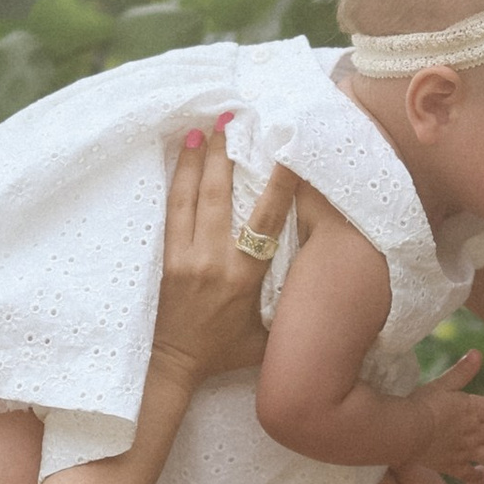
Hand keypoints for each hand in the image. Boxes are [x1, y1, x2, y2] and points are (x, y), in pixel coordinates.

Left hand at [148, 122, 296, 390]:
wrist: (177, 364)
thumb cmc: (227, 351)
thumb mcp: (268, 333)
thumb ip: (288, 301)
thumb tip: (315, 271)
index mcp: (244, 277)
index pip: (267, 221)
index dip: (279, 185)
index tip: (286, 154)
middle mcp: (214, 260)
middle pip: (219, 195)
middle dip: (223, 154)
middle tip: (229, 119)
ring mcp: (186, 256)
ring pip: (190, 198)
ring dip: (194, 160)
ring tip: (199, 128)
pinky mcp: (167, 257)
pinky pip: (172, 212)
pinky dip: (176, 182)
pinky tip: (178, 159)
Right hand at [401, 351, 483, 473]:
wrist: (406, 432)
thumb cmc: (422, 404)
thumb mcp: (442, 384)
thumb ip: (461, 371)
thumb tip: (477, 352)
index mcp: (473, 410)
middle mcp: (473, 433)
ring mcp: (464, 451)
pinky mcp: (450, 465)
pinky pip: (467, 474)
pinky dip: (475, 476)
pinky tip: (480, 476)